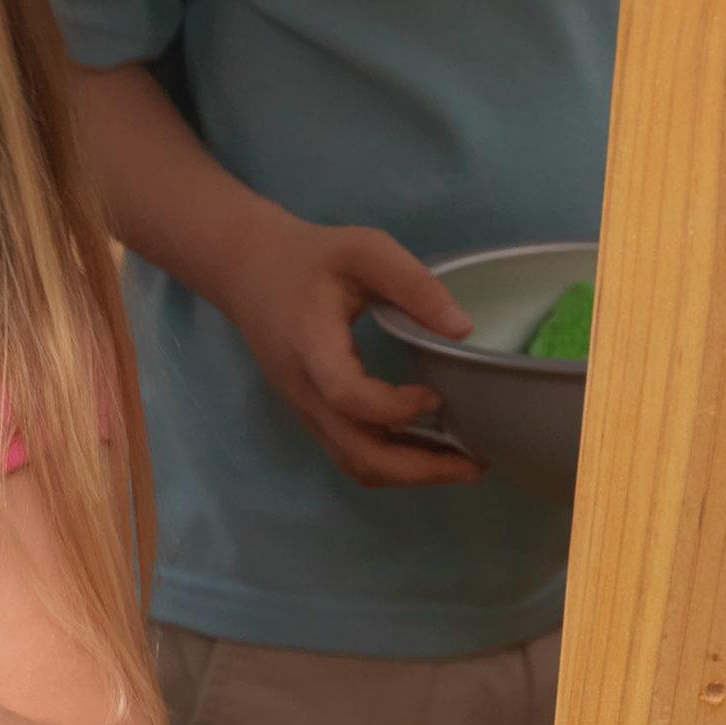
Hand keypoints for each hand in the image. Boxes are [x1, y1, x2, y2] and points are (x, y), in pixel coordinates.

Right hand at [209, 212, 481, 489]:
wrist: (249, 273)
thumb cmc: (310, 258)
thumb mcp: (364, 250)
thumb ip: (413, 283)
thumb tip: (462, 330)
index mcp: (311, 347)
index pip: (345, 395)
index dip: (392, 406)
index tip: (436, 397)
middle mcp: (305, 391)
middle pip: (355, 453)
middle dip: (418, 469)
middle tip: (476, 464)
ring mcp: (306, 409)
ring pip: (355, 463)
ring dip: (409, 474)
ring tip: (461, 465)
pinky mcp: (314, 414)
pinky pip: (351, 453)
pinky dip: (393, 463)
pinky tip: (430, 450)